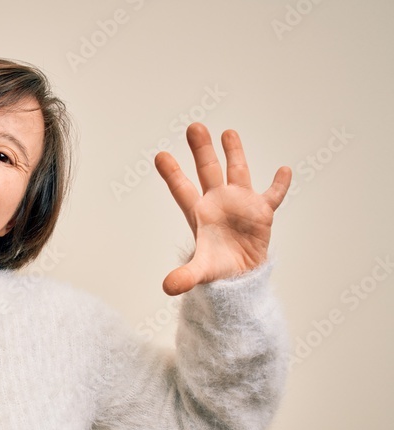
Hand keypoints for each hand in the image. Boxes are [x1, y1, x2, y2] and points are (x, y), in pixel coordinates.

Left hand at [154, 122, 290, 295]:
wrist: (239, 276)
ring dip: (235, 154)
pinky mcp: (262, 213)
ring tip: (228, 132)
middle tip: (194, 127)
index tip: (160, 156)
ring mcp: (241, 204)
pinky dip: (279, 184)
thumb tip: (168, 288)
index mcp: (199, 215)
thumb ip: (185, 277)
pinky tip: (284, 170)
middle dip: (202, 151)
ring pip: (238, 173)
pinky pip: (273, 196)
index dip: (172, 174)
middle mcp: (218, 203)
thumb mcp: (200, 273)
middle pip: (208, 172)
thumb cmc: (216, 270)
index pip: (183, 190)